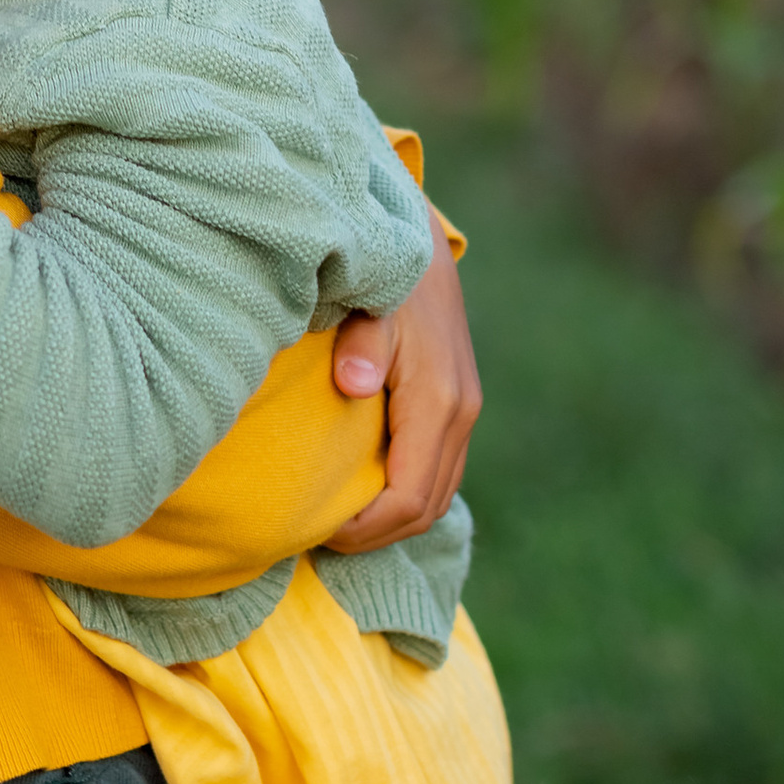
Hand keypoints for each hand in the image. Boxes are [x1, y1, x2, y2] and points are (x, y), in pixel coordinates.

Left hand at [324, 245, 480, 548]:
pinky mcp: (459, 408)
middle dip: (375, 534)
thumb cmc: (384, 279)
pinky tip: (366, 491)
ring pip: (437, 495)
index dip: (365, 528)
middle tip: (321, 536)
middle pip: (425, 509)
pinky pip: (438, 473)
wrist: (419, 247)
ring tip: (340, 521)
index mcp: (437, 402)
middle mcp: (460, 415)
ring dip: (392, 520)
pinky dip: (406, 495)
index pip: (407, 497)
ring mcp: (465, 413)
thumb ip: (361, 346)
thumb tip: (354, 384)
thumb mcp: (368, 305)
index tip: (319, 528)